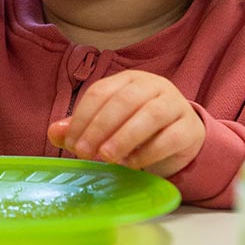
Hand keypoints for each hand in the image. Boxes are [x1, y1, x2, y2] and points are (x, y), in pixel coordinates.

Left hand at [48, 70, 204, 178]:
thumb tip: (54, 132)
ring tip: (107, 157)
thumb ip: (82, 126)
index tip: (71, 143)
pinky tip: (132, 164)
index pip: (101, 91)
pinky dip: (148, 152)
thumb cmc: (139, 129)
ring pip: (150, 115)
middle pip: (124, 100)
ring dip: (124, 137)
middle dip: (100, 127)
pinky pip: (170, 138)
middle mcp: (154, 86)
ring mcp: (175, 105)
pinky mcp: (189, 128)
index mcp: (129, 80)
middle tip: (85, 152)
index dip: (82, 117)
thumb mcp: (108, 125)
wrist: (181, 139)